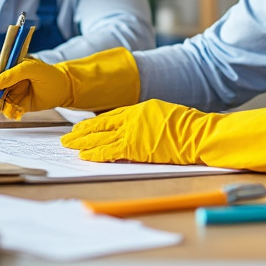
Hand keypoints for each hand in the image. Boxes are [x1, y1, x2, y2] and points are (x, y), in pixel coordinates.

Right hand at [0, 47, 139, 120]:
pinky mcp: (14, 104)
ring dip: (0, 108)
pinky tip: (19, 113)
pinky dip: (9, 113)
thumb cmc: (50, 74)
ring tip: (15, 109)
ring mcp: (9, 92)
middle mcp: (5, 79)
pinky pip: (5, 111)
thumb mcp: (33, 68)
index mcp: (7, 65)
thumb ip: (14, 73)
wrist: (63, 89)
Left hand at [60, 99, 265, 172]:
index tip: (81, 128)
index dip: (93, 124)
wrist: (199, 133)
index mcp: (138, 109)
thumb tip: (135, 130)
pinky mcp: (135, 147)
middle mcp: (131, 118)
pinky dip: (96, 154)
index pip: (108, 117)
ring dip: (83, 143)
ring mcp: (132, 132)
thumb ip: (145, 120)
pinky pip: (109, 151)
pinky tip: (85, 156)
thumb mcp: (162, 115)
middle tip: (66, 138)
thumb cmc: (187, 127)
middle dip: (81, 132)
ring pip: (100, 137)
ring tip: (69, 146)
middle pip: (99, 125)